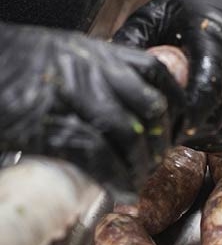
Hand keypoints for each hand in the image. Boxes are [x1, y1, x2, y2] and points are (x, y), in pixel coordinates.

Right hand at [0, 22, 183, 189]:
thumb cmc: (18, 64)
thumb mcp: (67, 56)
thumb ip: (100, 75)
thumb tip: (130, 107)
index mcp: (99, 54)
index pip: (155, 74)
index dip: (175, 104)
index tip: (179, 127)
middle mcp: (92, 72)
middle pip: (151, 108)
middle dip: (161, 142)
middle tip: (158, 162)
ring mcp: (73, 99)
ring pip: (129, 136)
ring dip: (140, 166)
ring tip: (139, 182)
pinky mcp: (52, 127)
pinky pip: (98, 157)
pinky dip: (115, 178)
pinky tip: (120, 190)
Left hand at [113, 0, 221, 150]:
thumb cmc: (185, 8)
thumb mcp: (152, 16)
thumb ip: (133, 43)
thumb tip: (113, 77)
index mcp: (214, 40)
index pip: (207, 91)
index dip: (188, 117)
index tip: (169, 128)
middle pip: (221, 115)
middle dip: (195, 133)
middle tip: (172, 137)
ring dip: (210, 138)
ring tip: (188, 137)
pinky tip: (209, 136)